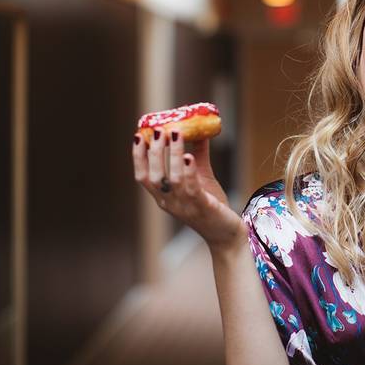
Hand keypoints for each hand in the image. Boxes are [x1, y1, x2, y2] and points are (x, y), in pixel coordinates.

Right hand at [132, 128, 245, 250]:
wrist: (227, 234)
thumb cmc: (212, 206)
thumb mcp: (201, 178)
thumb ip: (198, 156)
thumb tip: (199, 130)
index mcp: (164, 197)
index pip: (142, 176)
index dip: (137, 156)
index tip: (137, 135)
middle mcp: (170, 203)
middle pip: (154, 176)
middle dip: (154, 151)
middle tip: (159, 130)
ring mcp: (185, 207)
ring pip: (173, 179)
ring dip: (173, 154)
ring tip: (176, 134)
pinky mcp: (202, 208)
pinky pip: (191, 189)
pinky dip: (188, 171)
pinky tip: (189, 156)